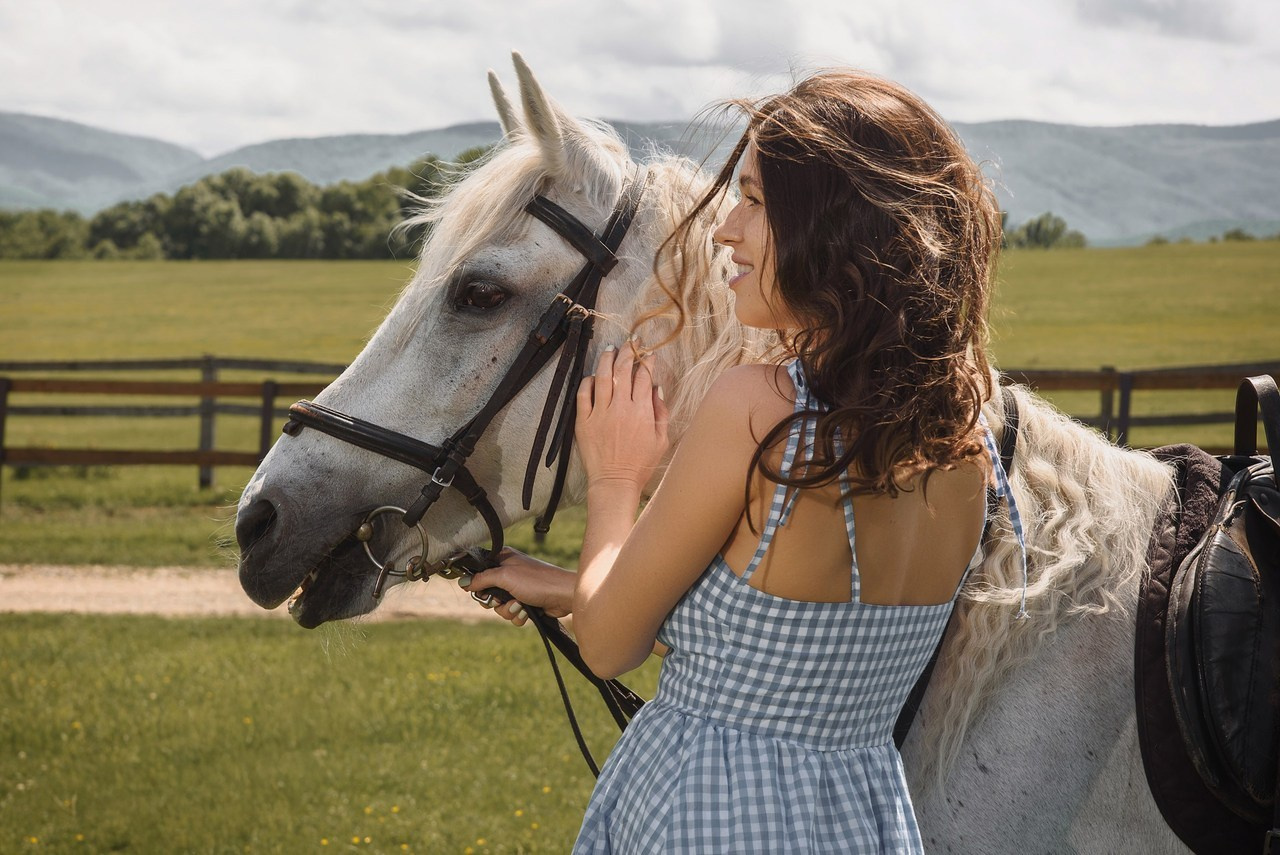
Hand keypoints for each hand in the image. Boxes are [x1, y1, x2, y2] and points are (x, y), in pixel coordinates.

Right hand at [463, 548, 574, 627]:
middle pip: (487, 592)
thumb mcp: (505, 576)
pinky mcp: (526, 602)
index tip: (477, 591)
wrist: (564, 595)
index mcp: (503, 559)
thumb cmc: (537, 581)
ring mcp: (517, 588)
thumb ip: (482, 579)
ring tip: (520, 605)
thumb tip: (464, 583)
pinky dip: (518, 615)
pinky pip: (512, 613)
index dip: (476, 583)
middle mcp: (509, 572)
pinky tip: (527, 611)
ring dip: (508, 610)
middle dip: (494, 601)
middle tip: (502, 600)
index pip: (479, 570)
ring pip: (499, 606)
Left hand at [575, 341, 669, 490]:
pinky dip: (588, 381)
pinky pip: (583, 395)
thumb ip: (661, 412)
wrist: (615, 482)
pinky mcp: (584, 422)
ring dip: (607, 360)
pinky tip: (592, 376)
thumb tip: (657, 388)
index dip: (647, 361)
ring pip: (602, 377)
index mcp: (641, 411)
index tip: (648, 354)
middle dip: (628, 352)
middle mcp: (620, 408)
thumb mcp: (661, 440)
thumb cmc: (641, 464)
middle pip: (623, 371)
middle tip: (630, 343)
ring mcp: (600, 413)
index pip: (644, 377)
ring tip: (610, 349)